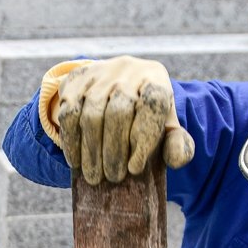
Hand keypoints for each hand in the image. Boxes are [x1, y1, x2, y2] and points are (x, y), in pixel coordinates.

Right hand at [50, 56, 194, 185]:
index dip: (144, 137)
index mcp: (156, 78)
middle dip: (114, 150)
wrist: (120, 86)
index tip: (135, 168)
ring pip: (91, 113)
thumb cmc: (147, 115)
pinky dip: (71, 140)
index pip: (152, 104)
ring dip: (91, 150)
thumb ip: (178, 144)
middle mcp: (128, 69)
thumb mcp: (166, 126)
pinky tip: (76, 161)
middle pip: (119, 111)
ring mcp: (99, 72)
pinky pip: (69, 111)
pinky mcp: (76, 79)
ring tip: (94, 176)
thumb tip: (177, 159)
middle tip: (113, 178)